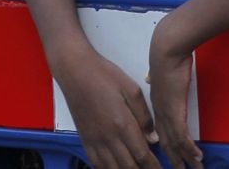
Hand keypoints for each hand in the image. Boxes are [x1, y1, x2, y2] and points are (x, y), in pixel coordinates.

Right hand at [51, 40, 158, 168]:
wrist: (75, 69)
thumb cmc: (104, 75)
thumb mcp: (132, 89)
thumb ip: (144, 116)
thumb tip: (153, 139)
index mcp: (123, 124)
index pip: (142, 155)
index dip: (153, 167)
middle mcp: (108, 137)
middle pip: (128, 166)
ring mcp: (94, 140)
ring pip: (112, 168)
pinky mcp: (84, 139)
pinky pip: (96, 163)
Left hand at [148, 20, 199, 166]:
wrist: (166, 50)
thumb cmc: (165, 57)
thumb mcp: (157, 70)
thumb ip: (154, 77)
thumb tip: (149, 76)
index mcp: (156, 105)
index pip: (160, 132)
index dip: (166, 147)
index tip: (172, 158)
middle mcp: (159, 112)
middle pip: (166, 143)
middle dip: (174, 159)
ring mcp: (166, 113)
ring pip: (175, 143)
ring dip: (185, 159)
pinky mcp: (176, 111)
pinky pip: (183, 136)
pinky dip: (190, 149)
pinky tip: (196, 157)